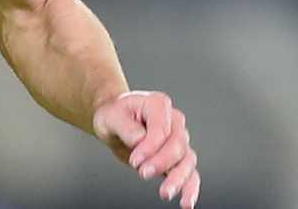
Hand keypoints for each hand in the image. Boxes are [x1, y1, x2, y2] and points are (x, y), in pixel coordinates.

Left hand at [93, 90, 199, 206]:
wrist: (115, 121)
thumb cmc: (114, 114)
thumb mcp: (111, 116)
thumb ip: (126, 127)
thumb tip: (140, 141)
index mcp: (158, 104)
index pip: (161, 129)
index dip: (150, 147)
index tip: (134, 161)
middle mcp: (174, 121)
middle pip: (177, 146)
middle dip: (161, 163)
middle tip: (143, 173)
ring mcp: (179, 139)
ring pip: (187, 160)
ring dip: (179, 179)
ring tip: (165, 193)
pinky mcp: (178, 157)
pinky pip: (191, 173)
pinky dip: (190, 188)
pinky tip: (186, 202)